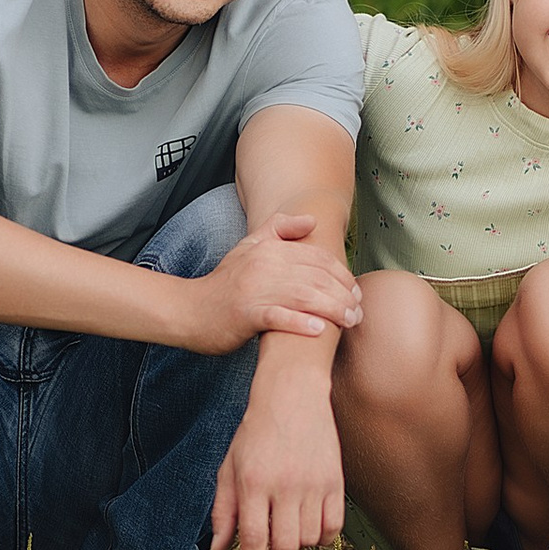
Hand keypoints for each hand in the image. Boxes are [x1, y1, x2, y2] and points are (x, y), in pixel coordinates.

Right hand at [190, 216, 364, 352]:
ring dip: (332, 310)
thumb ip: (279, 229)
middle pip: (316, 277)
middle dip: (344, 294)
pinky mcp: (246, 315)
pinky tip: (319, 330)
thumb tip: (311, 219)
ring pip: (304, 296)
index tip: (356, 291)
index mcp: (269, 249)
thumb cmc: (224, 283)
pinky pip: (278, 318)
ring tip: (349, 322)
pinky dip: (300, 323)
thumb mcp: (249, 247)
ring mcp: (254, 290)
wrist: (190, 310)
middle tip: (359, 312)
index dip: (342, 274)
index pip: (317, 257)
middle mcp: (264, 266)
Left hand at [211, 390, 345, 549]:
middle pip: (284, 546)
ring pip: (309, 540)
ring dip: (297, 548)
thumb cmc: (256, 433)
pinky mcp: (335, 482)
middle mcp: (284, 486)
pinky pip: (333, 527)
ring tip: (288, 536)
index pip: (253, 539)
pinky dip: (322, 538)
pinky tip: (310, 530)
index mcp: (253, 483)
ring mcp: (313, 484)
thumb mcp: (230, 468)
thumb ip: (223, 512)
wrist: (293, 395)